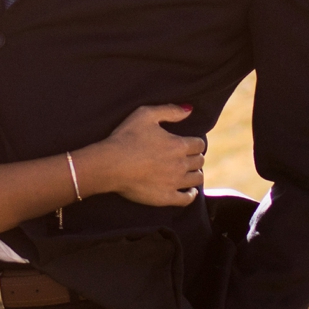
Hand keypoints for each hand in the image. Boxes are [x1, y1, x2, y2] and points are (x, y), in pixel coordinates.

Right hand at [84, 104, 205, 207]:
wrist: (110, 164)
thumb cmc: (125, 137)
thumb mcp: (145, 115)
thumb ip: (169, 110)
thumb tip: (189, 110)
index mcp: (178, 145)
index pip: (199, 144)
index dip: (196, 143)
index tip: (191, 144)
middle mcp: (180, 164)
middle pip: (199, 161)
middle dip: (196, 157)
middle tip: (188, 157)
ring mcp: (174, 182)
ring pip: (197, 179)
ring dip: (195, 173)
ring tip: (189, 172)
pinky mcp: (166, 197)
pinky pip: (187, 199)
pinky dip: (191, 194)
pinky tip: (189, 191)